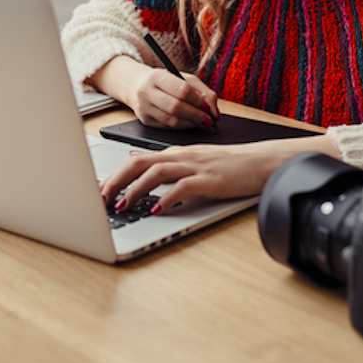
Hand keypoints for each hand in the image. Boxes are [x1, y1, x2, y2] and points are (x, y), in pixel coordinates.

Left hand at [101, 134, 338, 212]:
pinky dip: (167, 198)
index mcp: (177, 153)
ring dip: (135, 190)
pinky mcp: (210, 179)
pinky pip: (183, 187)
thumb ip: (169, 162)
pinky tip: (158, 209)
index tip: (99, 190)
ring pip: (156, 173)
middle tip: (100, 198)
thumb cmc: (231, 165)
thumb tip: (139, 163)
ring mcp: (195, 166)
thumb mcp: (195, 160)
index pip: (138, 159)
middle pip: (139, 163)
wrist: (263, 162)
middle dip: (116, 181)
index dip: (115, 174)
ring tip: (122, 206)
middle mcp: (182, 156)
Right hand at [128, 68, 219, 130]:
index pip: (182, 90)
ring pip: (171, 120)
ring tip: (203, 124)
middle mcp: (147, 92)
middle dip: (196, 116)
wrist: (137, 85)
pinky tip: (191, 124)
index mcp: (157, 76)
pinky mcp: (144, 120)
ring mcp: (143, 107)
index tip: (210, 108)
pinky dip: (182, 127)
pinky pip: (167, 127)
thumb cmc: (166, 81)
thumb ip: (202, 91)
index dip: (199, 101)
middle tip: (210, 121)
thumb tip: (213, 111)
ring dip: (191, 124)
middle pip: (176, 107)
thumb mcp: (183, 78)